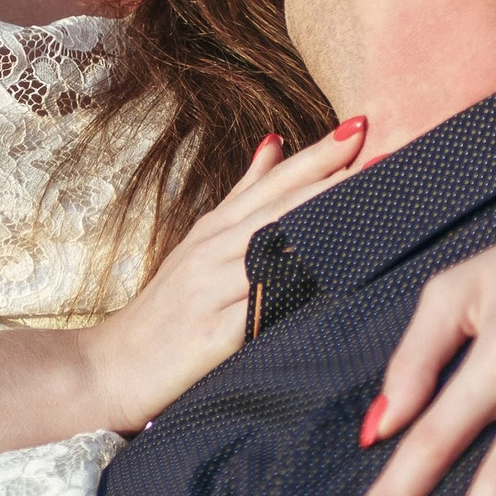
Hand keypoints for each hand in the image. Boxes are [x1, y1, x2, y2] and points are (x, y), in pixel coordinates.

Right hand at [82, 117, 367, 432]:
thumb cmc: (165, 310)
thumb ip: (242, 196)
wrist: (109, 370)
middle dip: (334, 181)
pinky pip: (263, 307)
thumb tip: (276, 143)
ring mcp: (212, 290)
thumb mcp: (200, 244)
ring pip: (275, 248)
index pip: (274, 182)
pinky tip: (333, 283)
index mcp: (216, 228)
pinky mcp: (214, 334)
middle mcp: (214, 251)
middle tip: (386, 156)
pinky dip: (295, 291)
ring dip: (324, 227)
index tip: (362, 125)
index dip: (317, 155)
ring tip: (373, 207)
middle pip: (283, 208)